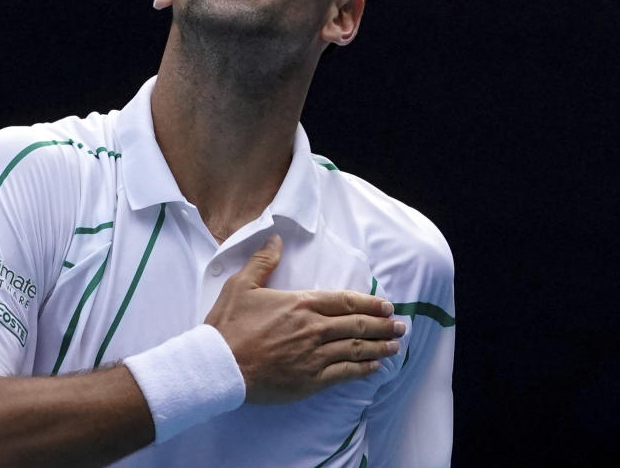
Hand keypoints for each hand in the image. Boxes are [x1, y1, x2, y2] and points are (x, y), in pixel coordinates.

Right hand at [204, 234, 404, 403]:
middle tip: (400, 326)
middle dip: (383, 325)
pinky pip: (344, 374)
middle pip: (358, 325)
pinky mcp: (310, 380)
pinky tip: (373, 368)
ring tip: (395, 346)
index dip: (370, 303)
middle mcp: (314, 328)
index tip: (387, 306)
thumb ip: (263, 261)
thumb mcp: (242, 285)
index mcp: (302, 304)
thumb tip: (276, 239)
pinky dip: (362, 370)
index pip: (346, 301)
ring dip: (379, 347)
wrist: (219, 365)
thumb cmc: (229, 326)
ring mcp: (314, 356)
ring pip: (356, 349)